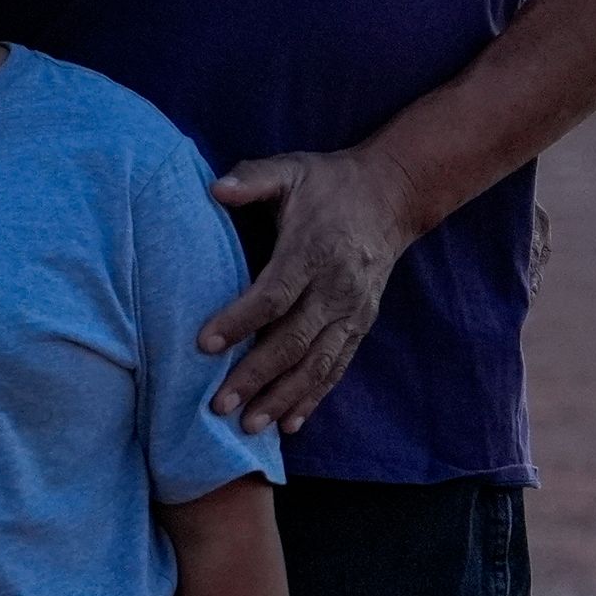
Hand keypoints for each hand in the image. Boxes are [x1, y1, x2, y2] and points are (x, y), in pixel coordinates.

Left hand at [201, 148, 426, 433]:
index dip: (239, 321)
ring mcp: (352, 311)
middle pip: (293, 340)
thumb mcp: (291, 169)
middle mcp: (336, 287)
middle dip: (255, 376)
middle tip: (219, 405)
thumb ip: (253, 178)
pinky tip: (289, 424)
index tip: (203, 344)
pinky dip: (314, 398)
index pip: (274, 295)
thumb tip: (216, 189)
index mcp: (313, 251)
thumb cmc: (328, 183)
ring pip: (317, 364)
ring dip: (283, 398)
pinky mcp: (361, 324)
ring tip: (249, 427)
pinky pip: (337, 367)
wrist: (392, 195)